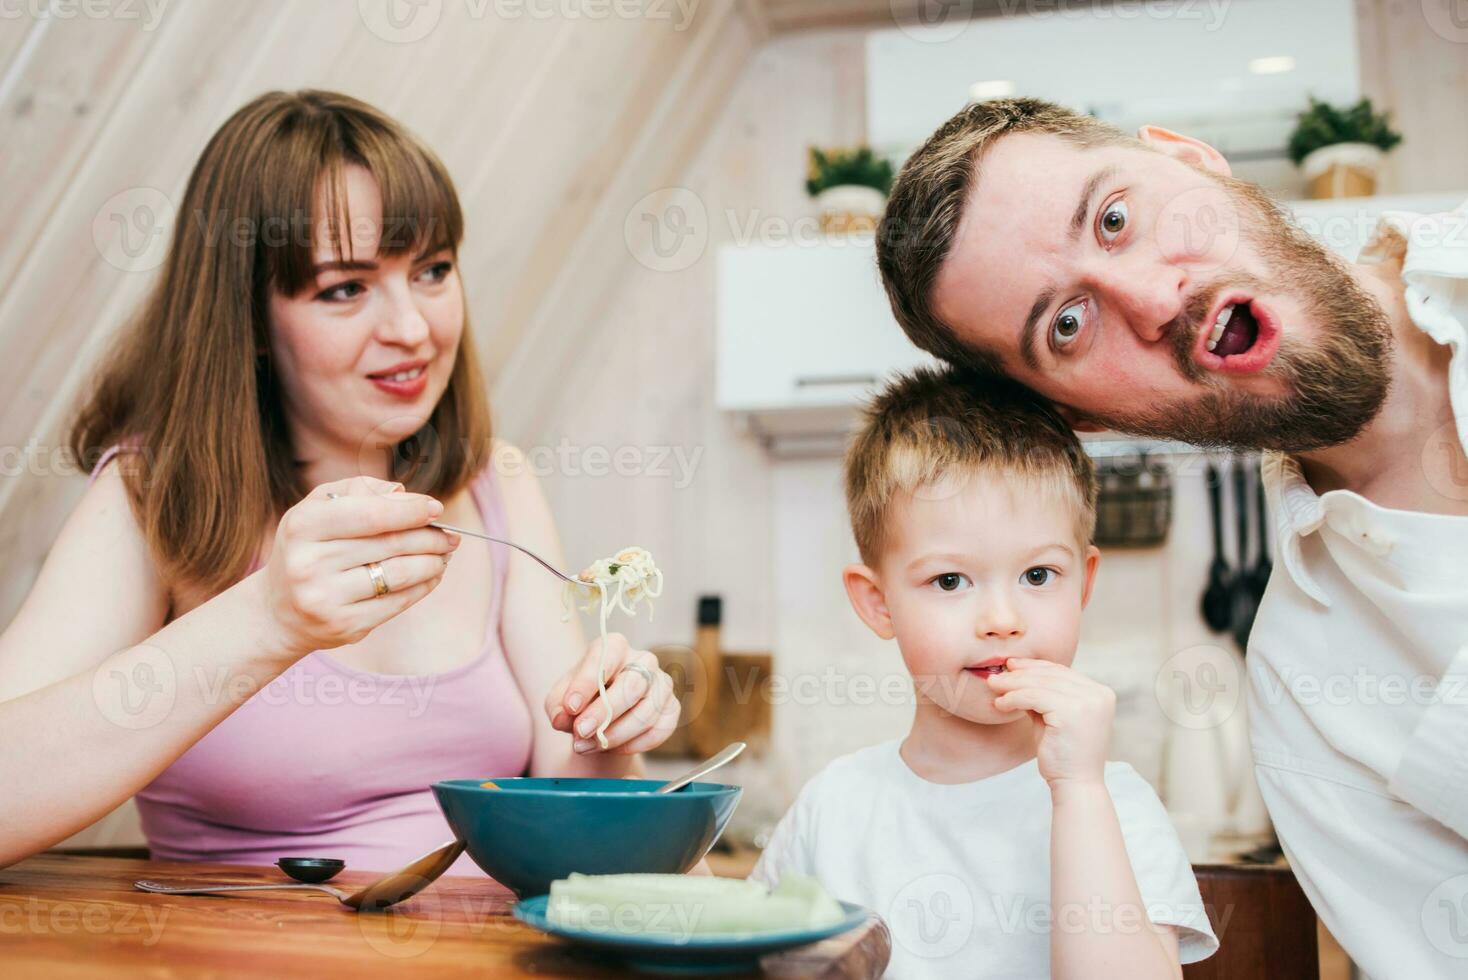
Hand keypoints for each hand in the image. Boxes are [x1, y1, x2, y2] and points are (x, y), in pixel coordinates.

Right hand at [260, 476, 458, 656]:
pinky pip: (398, 602)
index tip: (436, 508)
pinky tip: (432, 575)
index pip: (371, 514)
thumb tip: (403, 494)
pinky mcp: (345, 626)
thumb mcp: (318, 509)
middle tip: (451, 535)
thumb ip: (358, 490)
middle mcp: (309, 563)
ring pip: (400, 574)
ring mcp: (326, 599)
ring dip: (433, 562)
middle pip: (391, 543)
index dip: (410, 510)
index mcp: (303, 526)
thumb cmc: (307, 549)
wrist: (277, 612)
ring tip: (445, 553)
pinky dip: (424, 586)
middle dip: (430, 537)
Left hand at [545, 633, 678, 754]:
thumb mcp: (561, 699)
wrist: (604, 716)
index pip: (606, 657)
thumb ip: (558, 706)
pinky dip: (635, 744)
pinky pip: (659, 730)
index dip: (587, 682)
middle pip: (631, 686)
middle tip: (581, 732)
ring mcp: (662, 684)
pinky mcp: (672, 708)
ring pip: (646, 712)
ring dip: (615, 735)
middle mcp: (643, 660)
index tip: (570, 707)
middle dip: (604, 713)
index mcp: (614, 647)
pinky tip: (614, 748)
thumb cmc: (583, 699)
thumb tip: (563, 717)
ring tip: (589, 746)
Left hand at [986, 658, 1114, 788]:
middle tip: (996, 676)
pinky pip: (1033, 697)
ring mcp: (1088, 702)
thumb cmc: (1063, 754)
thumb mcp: (1054, 717)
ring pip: (1040, 684)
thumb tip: (1016, 673)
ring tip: (993, 688)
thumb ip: (1043, 695)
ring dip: (1012, 685)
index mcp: (1100, 693)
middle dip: (1020, 674)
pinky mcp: (1071, 712)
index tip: (1011, 666)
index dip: (1034, 666)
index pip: (1062, 671)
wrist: (1075, 785)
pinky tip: (1000, 704)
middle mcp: (1099, 694)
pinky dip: (1013, 698)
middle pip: (1051, 674)